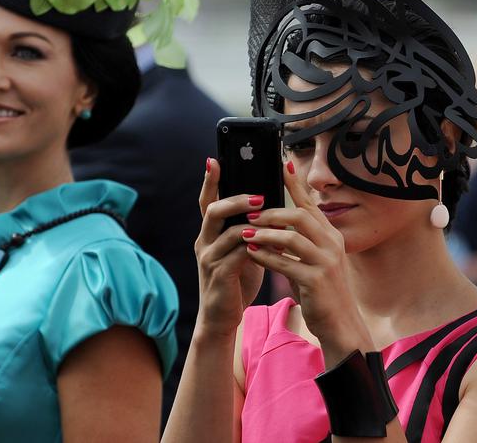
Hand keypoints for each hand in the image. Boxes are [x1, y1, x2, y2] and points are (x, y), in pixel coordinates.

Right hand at [193, 158, 264, 337]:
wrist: (222, 317)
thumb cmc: (235, 280)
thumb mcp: (241, 249)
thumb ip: (248, 229)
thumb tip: (267, 204)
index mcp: (209, 233)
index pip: (207, 201)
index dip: (210, 181)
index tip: (214, 159)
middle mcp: (204, 242)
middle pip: (214, 211)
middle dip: (236, 199)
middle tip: (260, 196)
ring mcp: (209, 259)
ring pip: (227, 232)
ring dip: (251, 223)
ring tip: (273, 219)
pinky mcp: (219, 275)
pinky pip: (238, 254)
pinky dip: (256, 246)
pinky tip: (270, 243)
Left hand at [240, 163, 371, 365]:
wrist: (340, 324)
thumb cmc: (322, 292)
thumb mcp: (315, 261)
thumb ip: (300, 242)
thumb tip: (275, 223)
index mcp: (331, 236)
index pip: (310, 204)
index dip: (296, 184)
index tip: (281, 164)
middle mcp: (332, 244)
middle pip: (300, 216)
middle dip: (272, 212)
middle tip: (249, 212)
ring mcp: (326, 262)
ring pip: (291, 238)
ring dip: (265, 234)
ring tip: (245, 233)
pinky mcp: (316, 281)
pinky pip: (287, 263)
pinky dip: (267, 257)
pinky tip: (252, 254)